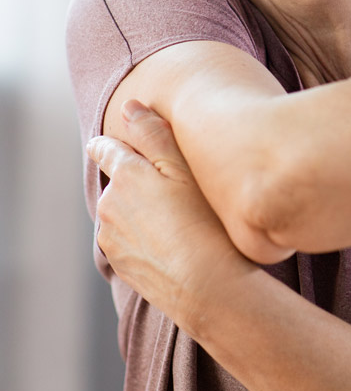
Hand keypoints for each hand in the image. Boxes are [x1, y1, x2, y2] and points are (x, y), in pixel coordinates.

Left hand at [87, 100, 255, 330]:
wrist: (206, 285)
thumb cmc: (205, 222)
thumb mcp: (186, 168)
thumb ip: (155, 134)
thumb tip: (129, 106)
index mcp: (125, 174)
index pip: (105, 149)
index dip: (112, 144)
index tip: (120, 144)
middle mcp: (110, 204)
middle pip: (117, 183)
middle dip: (135, 182)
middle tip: (172, 188)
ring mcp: (111, 238)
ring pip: (122, 214)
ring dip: (139, 212)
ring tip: (177, 219)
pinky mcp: (121, 265)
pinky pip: (128, 241)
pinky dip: (144, 238)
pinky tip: (173, 243)